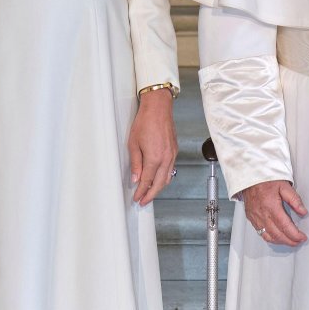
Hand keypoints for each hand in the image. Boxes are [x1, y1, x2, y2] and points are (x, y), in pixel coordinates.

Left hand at [128, 88, 177, 204]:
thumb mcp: (133, 143)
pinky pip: (171, 169)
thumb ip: (135, 163)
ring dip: (159, 188)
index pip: (147, 181)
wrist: (158, 108)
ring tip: (150, 193)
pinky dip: (165, 177)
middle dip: (151, 194)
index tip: (137, 198)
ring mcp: (172, 155)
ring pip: (167, 178)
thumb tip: (136, 177)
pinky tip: (159, 179)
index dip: (141, 192)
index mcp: (154, 158)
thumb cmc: (145, 122)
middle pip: (160, 184)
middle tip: (143, 201)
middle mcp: (166, 158)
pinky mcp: (175, 150)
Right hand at [241, 179, 308, 246]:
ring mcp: (255, 218)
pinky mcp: (251, 218)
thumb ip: (294, 200)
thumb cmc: (266, 180)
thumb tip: (303, 211)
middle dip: (290, 241)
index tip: (302, 237)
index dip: (295, 235)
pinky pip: (261, 233)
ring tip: (290, 240)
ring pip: (268, 236)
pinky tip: (277, 237)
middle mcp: (262, 214)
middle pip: (277, 235)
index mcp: (271, 206)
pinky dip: (270, 238)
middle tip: (298, 241)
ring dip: (281, 241)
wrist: (250, 177)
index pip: (285, 226)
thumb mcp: (284, 186)